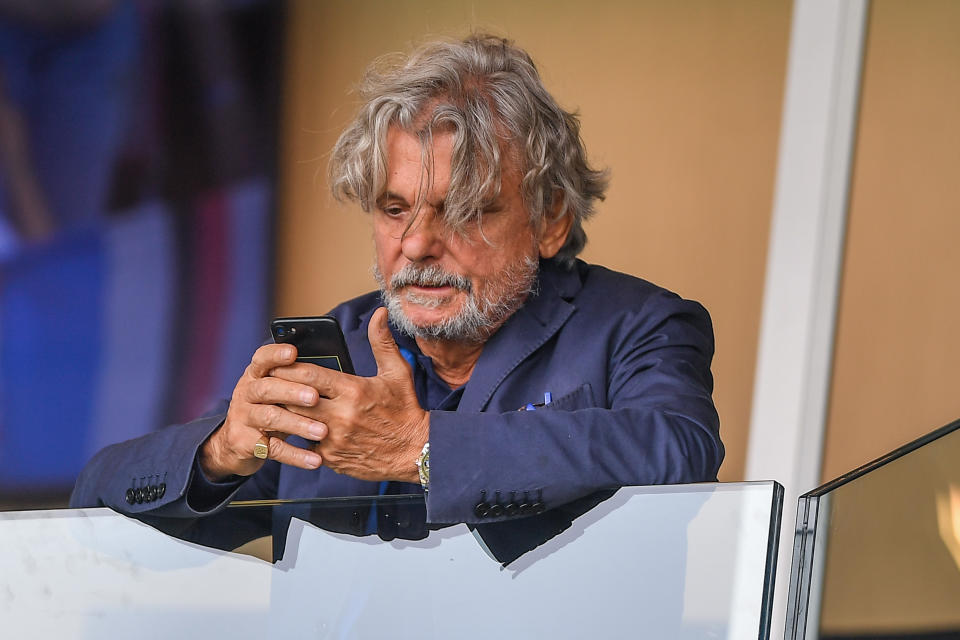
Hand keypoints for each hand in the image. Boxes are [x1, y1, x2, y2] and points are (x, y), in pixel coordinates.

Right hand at [199, 343, 328, 480]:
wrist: (235, 443)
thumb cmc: (269, 408)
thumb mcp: (277, 391)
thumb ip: (295, 382)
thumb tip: (333, 375)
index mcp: (255, 375)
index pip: (262, 358)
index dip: (276, 354)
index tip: (293, 352)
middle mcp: (246, 392)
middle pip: (267, 388)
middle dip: (292, 391)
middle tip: (314, 397)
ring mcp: (243, 418)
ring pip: (270, 418)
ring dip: (298, 424)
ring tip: (322, 431)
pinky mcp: (244, 443)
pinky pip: (273, 449)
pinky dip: (296, 455)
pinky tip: (314, 459)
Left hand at [270, 307, 428, 482]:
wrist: (415, 452)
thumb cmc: (405, 409)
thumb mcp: (397, 373)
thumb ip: (382, 342)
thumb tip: (379, 313)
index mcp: (353, 390)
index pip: (309, 375)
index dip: (288, 368)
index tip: (277, 363)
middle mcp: (341, 416)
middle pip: (295, 399)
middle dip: (281, 390)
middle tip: (269, 383)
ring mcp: (335, 439)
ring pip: (296, 423)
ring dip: (286, 412)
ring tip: (276, 403)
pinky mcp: (332, 458)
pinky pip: (305, 445)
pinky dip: (300, 435)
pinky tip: (295, 427)